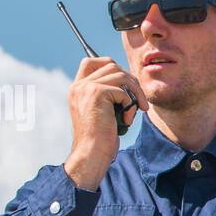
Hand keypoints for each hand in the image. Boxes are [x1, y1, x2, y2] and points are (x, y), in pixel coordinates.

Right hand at [63, 56, 148, 190]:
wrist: (91, 153)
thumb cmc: (101, 138)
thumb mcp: (103, 111)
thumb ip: (108, 94)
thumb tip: (129, 79)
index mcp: (78, 88)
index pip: (91, 61)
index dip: (111, 66)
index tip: (126, 84)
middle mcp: (79, 85)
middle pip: (112, 65)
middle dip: (131, 81)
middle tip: (138, 100)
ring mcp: (86, 88)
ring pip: (121, 75)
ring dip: (135, 92)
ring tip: (136, 110)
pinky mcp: (96, 93)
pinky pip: (123, 91)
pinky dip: (130, 105)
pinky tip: (126, 120)